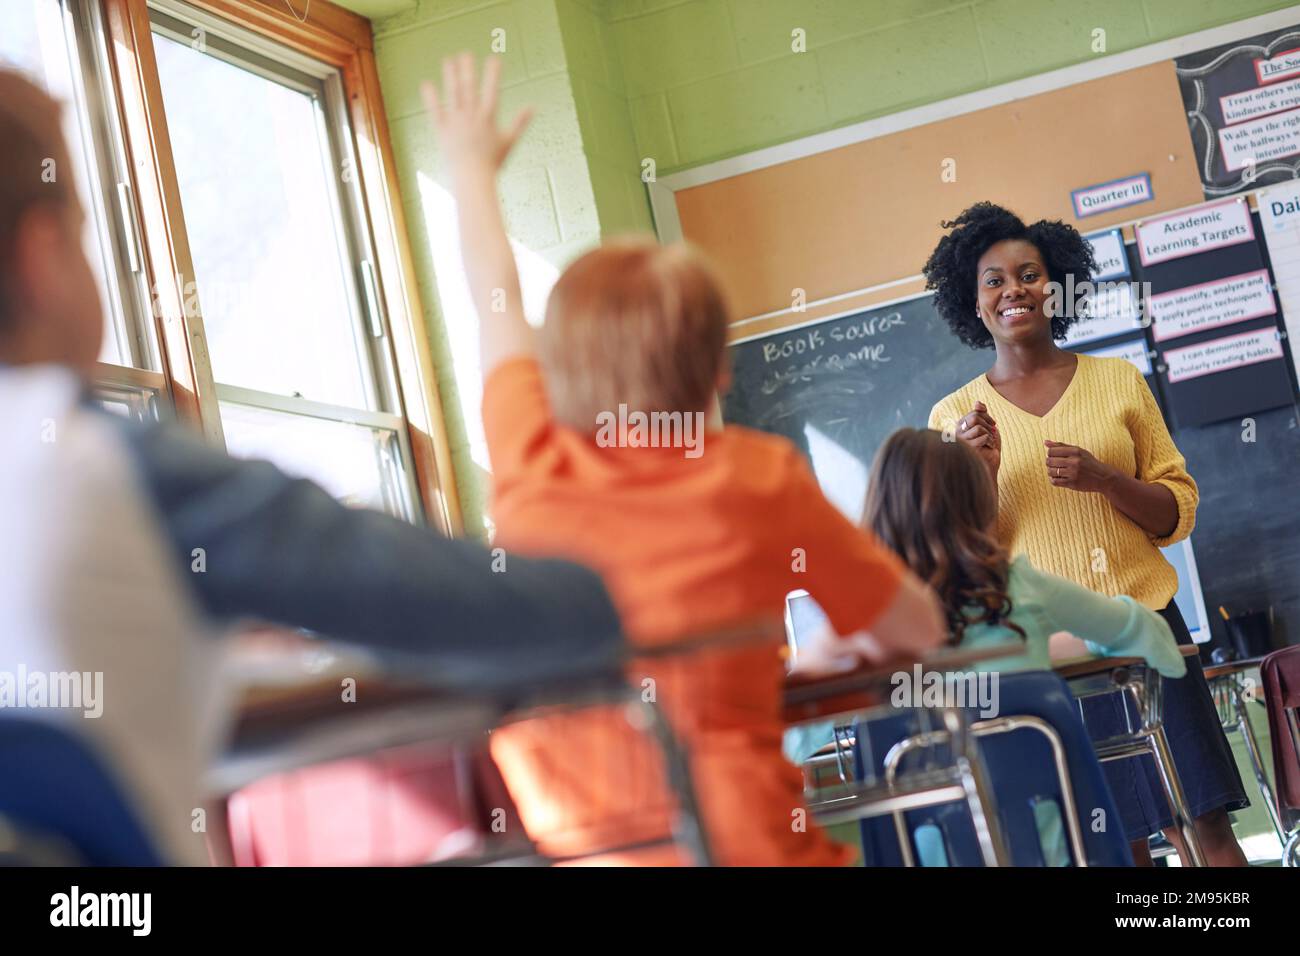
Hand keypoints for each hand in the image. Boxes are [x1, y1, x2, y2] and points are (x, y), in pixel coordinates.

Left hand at [421, 53, 530, 182]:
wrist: (472, 179)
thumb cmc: (492, 163)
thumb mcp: (509, 142)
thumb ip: (520, 123)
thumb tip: (534, 107)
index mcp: (488, 119)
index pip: (492, 91)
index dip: (493, 74)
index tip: (494, 58)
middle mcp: (471, 118)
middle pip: (469, 88)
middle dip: (468, 70)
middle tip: (466, 53)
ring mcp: (455, 123)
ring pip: (452, 95)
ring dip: (450, 76)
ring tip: (448, 60)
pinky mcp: (442, 131)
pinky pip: (435, 111)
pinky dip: (431, 98)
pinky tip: (426, 84)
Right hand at [953, 401, 999, 478]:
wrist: (989, 465)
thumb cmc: (987, 446)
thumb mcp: (986, 427)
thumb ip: (981, 414)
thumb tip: (977, 402)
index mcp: (961, 426)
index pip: (975, 412)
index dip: (987, 416)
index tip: (993, 424)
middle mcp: (958, 433)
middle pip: (975, 418)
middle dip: (988, 424)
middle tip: (992, 432)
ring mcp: (961, 441)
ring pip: (978, 428)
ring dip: (989, 434)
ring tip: (990, 441)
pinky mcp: (968, 449)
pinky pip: (982, 437)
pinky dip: (990, 441)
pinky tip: (990, 447)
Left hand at [1044, 440, 1115, 492]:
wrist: (1103, 477)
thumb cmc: (1088, 462)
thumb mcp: (1078, 451)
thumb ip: (1061, 446)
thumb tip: (1045, 442)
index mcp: (1075, 451)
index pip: (1051, 451)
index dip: (1050, 454)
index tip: (1055, 456)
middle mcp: (1074, 461)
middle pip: (1049, 461)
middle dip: (1049, 463)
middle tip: (1055, 464)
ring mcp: (1073, 473)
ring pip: (1050, 472)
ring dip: (1051, 472)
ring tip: (1057, 471)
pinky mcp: (1072, 483)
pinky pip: (1054, 481)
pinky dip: (1053, 479)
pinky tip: (1058, 478)